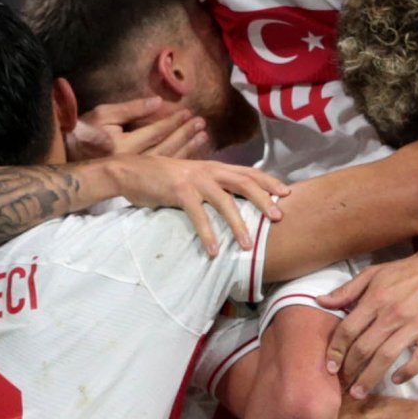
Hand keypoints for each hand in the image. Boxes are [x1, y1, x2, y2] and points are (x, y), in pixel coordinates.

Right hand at [68, 96, 192, 162]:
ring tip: (202, 136)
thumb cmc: (85, 131)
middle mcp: (134, 161)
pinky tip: (191, 152)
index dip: (173, 122)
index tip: (188, 112)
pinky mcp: (139, 177)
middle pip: (166, 147)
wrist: (71, 156)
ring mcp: (138, 171)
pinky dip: (180, 160)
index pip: (156, 132)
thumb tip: (158, 102)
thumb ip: (132, 109)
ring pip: (168, 159)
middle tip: (202, 123)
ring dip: (187, 147)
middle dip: (185, 134)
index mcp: (125, 145)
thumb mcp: (105, 114)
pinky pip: (164, 168)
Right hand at [99, 155, 286, 253]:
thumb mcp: (193, 178)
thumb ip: (213, 186)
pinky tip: (214, 251)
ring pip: (225, 201)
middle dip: (264, 200)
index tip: (287, 194)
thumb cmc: (163, 178)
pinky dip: (207, 234)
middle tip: (279, 218)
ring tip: (248, 245)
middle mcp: (209, 170)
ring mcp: (195, 179)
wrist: (130, 171)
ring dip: (238, 224)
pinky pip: (198, 215)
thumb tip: (233, 202)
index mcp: (215, 167)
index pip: (248, 172)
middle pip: (245, 183)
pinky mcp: (179, 190)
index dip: (269, 181)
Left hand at [327, 242, 417, 397]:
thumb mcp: (373, 274)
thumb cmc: (406, 272)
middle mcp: (392, 315)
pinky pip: (417, 360)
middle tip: (343, 384)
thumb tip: (319, 302)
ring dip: (370, 378)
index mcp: (375, 299)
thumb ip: (347, 290)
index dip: (336, 350)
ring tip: (359, 393)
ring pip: (386, 358)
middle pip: (364, 348)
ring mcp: (413, 327)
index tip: (330, 367)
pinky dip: (406, 373)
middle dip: (350, 369)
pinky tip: (396, 380)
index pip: (348, 330)